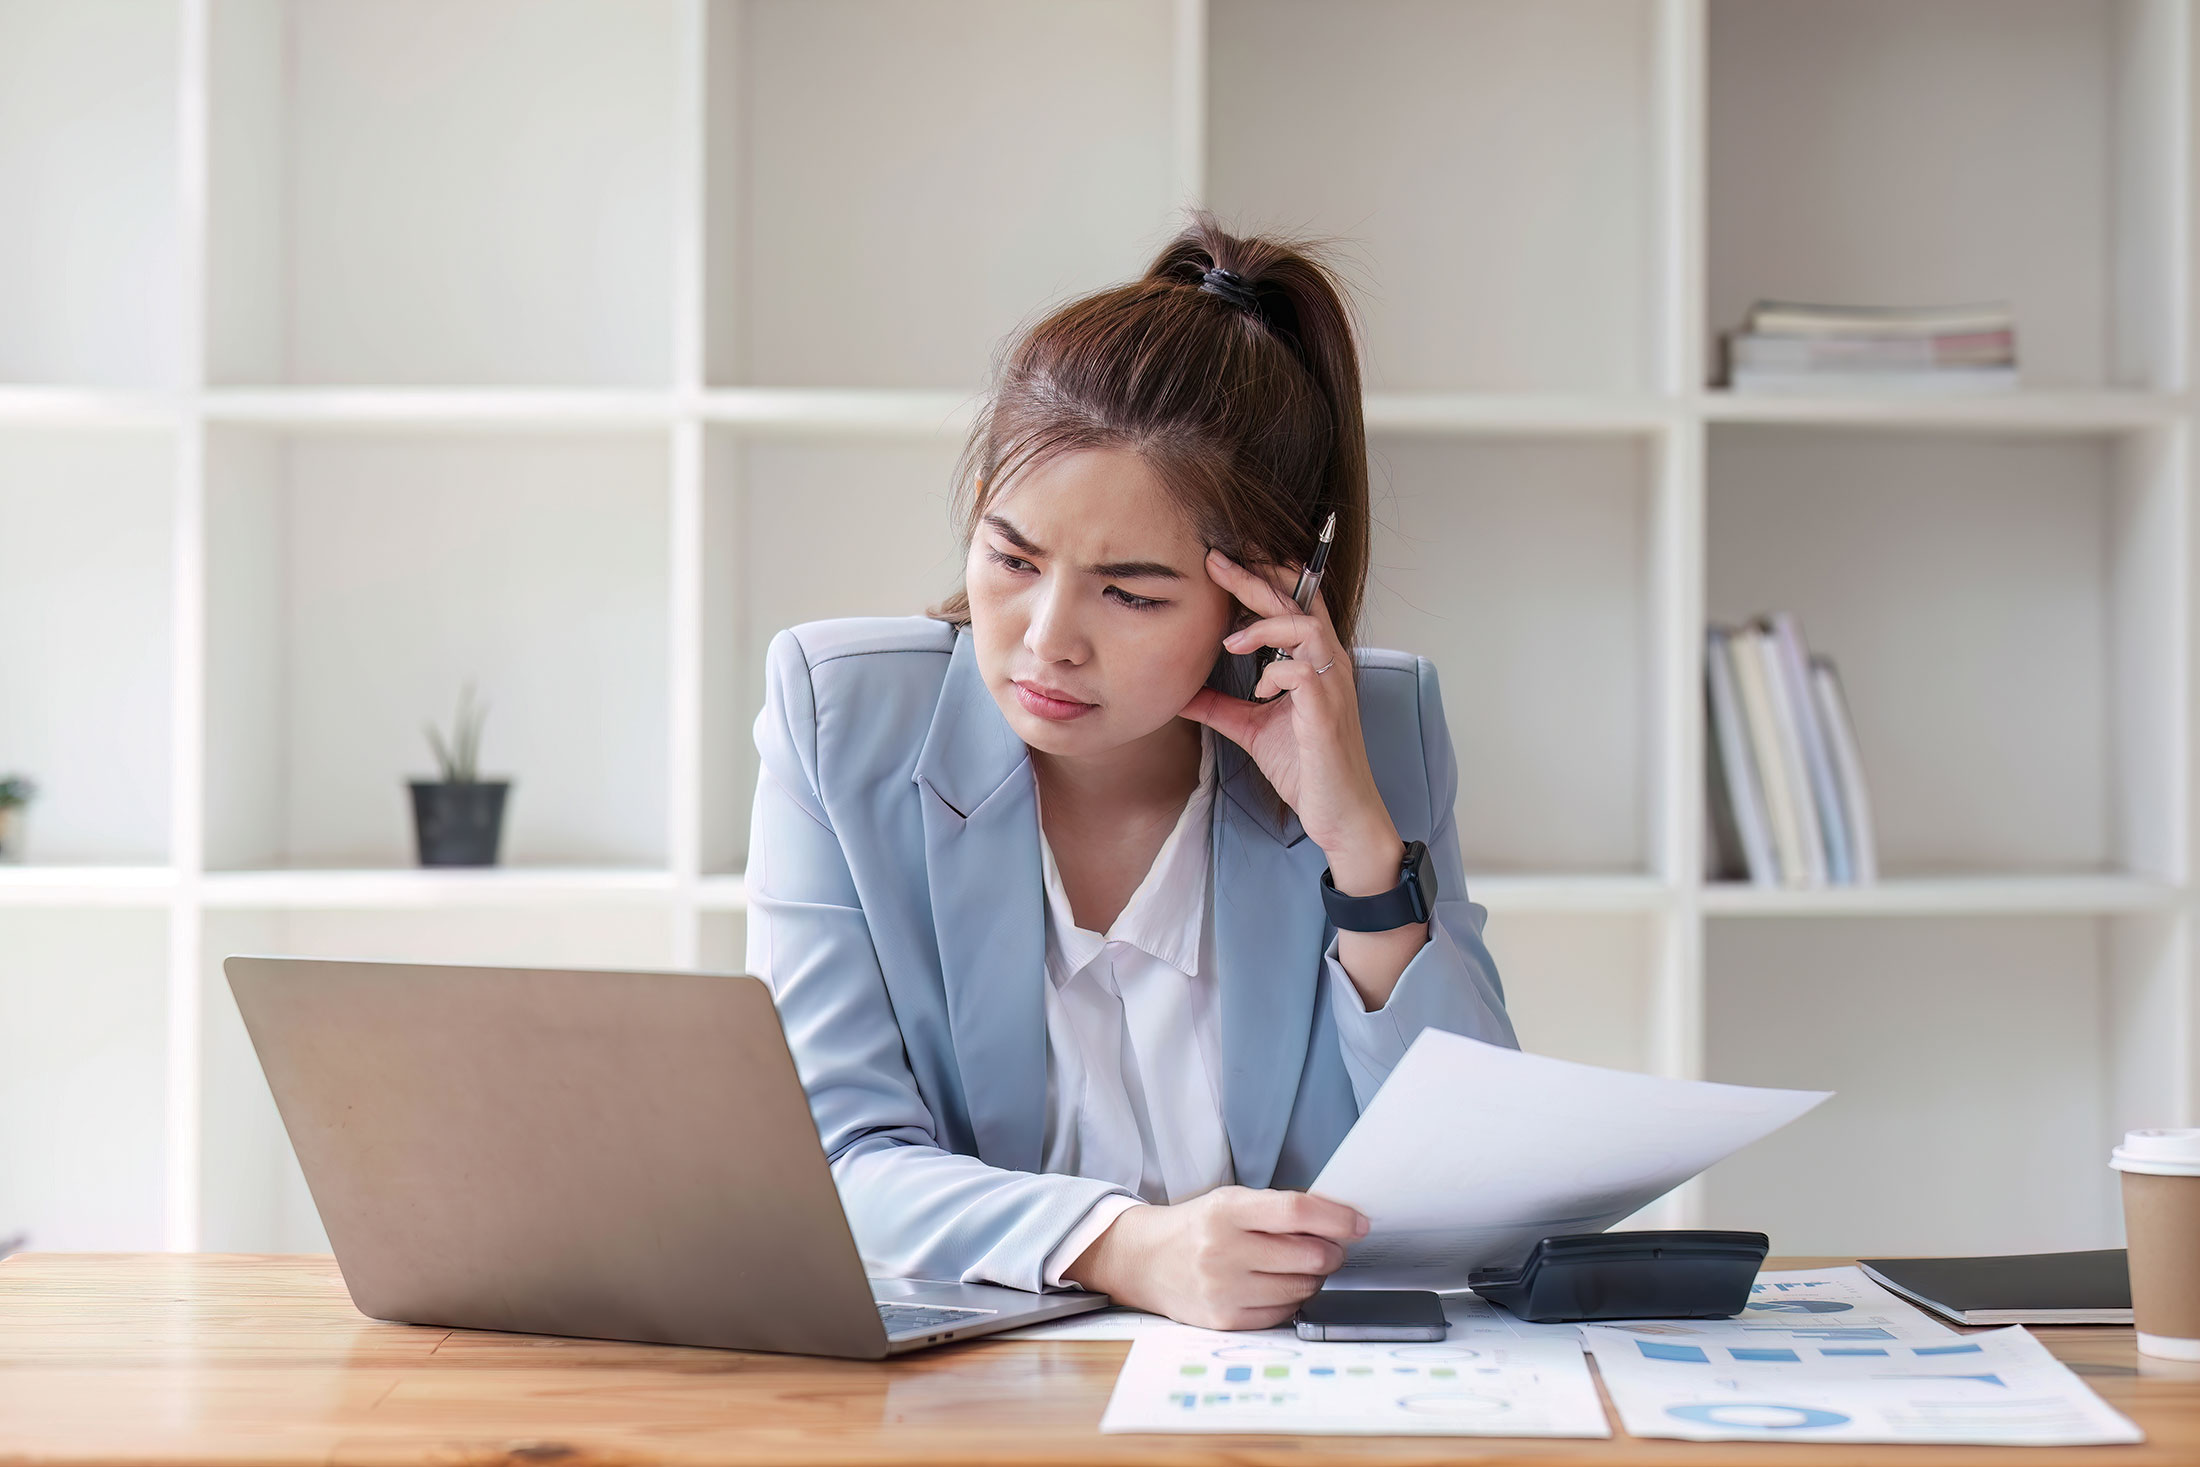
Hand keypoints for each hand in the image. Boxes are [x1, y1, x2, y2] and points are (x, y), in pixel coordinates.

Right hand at [1061, 1186, 1368, 1330]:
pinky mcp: (1225, 1321)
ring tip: (1299, 1266)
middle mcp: (1223, 1251)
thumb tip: (1340, 1221)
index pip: (1296, 1212)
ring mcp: (1223, 1290)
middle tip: (1328, 1246)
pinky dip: (1292, 1300)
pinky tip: (1280, 1286)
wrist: (1145, 1260)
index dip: (1337, 1218)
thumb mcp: (1231, 1201)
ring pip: (1301, 1288)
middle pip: (1307, 1255)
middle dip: (1330, 1252)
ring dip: (1313, 1277)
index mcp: (1226, 1210)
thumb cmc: (1198, 1226)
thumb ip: (1279, 1210)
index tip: (1360, 1223)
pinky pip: (1284, 1314)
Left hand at [1181, 550, 1402, 896]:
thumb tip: (1180, 692)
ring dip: (1264, 626)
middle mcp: (1329, 666)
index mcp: (1315, 663)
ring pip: (1307, 628)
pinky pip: (1304, 673)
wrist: (1339, 815)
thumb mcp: (1252, 729)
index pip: (1294, 604)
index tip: (1221, 562)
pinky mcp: (1326, 714)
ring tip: (1230, 642)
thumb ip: (1221, 706)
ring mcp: (1332, 688)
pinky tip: (1259, 691)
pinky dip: (1275, 674)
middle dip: (1256, 577)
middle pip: (1299, 602)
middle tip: (1215, 561)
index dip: (1262, 578)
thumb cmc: (1306, 768)